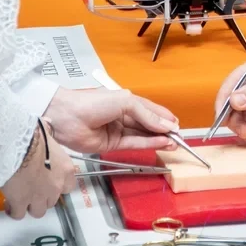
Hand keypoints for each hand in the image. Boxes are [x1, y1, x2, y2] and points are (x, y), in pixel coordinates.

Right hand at [1, 125, 75, 219]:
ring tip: (20, 197)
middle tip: (32, 187)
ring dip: (30, 205)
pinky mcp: (21, 203)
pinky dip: (14, 210)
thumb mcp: (46, 132)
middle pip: (53, 200)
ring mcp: (39, 197)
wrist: (15, 146)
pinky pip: (19, 214)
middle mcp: (55, 186)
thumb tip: (46, 126)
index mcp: (65, 169)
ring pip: (38, 211)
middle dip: (43, 196)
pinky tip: (9, 203)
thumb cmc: (30, 136)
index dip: (58, 185)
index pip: (69, 186)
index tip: (50, 181)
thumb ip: (49, 134)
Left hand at [43, 88, 179, 153]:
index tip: (177, 125)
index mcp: (125, 100)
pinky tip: (160, 143)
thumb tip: (165, 124)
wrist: (66, 117)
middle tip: (179, 137)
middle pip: (147, 123)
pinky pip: (134, 144)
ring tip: (174, 142)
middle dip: (163, 129)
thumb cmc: (92, 102)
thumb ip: (146, 114)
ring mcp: (117, 130)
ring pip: (142, 135)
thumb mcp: (125, 102)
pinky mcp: (112, 145)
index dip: (164, 117)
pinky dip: (148, 144)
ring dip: (158, 139)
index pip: (150, 109)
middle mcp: (122, 115)